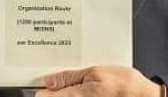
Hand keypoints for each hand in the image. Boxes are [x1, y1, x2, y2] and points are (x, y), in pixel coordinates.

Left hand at [36, 65, 161, 96]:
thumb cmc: (126, 85)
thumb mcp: (95, 72)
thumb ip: (69, 77)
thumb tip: (48, 81)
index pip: (43, 96)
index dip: (42, 86)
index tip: (42, 79)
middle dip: (56, 88)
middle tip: (64, 78)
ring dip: (68, 90)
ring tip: (83, 83)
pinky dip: (78, 92)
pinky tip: (88, 89)